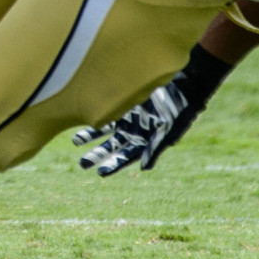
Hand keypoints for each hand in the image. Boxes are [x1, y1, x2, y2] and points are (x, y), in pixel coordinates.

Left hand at [74, 77, 205, 175]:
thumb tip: (143, 168)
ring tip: (76, 141)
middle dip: (98, 155)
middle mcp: (134, 133)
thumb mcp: (168, 131)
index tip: (100, 173)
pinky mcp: (125, 103)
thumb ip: (154, 148)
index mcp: (145, 143)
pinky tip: (82, 118)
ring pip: (106, 131)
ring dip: (92, 136)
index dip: (113, 165)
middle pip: (112, 147)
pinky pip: (106, 112)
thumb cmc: (179, 109)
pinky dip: (95, 116)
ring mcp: (128, 118)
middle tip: (82, 164)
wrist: (183, 84)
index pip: (125, 158)